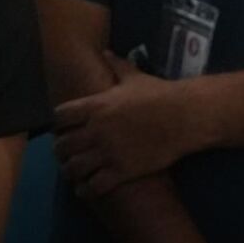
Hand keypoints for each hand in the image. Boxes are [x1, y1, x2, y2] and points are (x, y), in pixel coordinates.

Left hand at [54, 53, 214, 197]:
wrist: (184, 117)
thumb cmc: (160, 94)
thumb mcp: (134, 77)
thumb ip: (116, 66)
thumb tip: (105, 52)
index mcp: (96, 105)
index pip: (60, 116)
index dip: (59, 124)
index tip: (63, 128)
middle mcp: (96, 130)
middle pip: (62, 145)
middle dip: (61, 150)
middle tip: (65, 153)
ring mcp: (107, 152)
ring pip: (73, 168)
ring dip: (69, 171)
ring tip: (72, 173)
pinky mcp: (121, 171)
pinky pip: (93, 186)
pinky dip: (85, 190)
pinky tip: (85, 189)